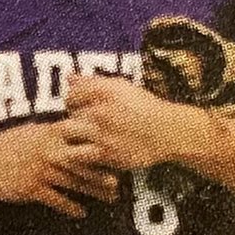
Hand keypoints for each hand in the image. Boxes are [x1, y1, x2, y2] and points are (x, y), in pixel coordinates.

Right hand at [0, 116, 120, 218]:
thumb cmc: (5, 145)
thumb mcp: (30, 131)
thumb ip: (52, 131)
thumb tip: (72, 126)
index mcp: (50, 133)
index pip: (82, 133)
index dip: (102, 139)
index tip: (121, 145)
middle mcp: (49, 151)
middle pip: (84, 161)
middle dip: (104, 169)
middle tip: (122, 178)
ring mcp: (41, 171)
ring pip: (75, 181)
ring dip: (95, 190)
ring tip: (111, 197)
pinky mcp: (32, 189)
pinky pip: (57, 199)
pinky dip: (71, 207)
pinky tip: (82, 213)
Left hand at [64, 73, 207, 171]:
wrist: (167, 132)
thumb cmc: (144, 109)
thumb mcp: (121, 88)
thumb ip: (93, 83)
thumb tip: (69, 78)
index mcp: (105, 90)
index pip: (71, 94)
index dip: (73, 103)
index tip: (82, 109)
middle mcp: (101, 109)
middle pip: (69, 112)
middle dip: (72, 119)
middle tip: (82, 127)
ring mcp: (101, 132)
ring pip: (67, 132)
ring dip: (70, 135)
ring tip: (80, 140)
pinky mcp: (104, 153)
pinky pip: (75, 155)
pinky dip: (74, 156)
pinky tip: (85, 155)